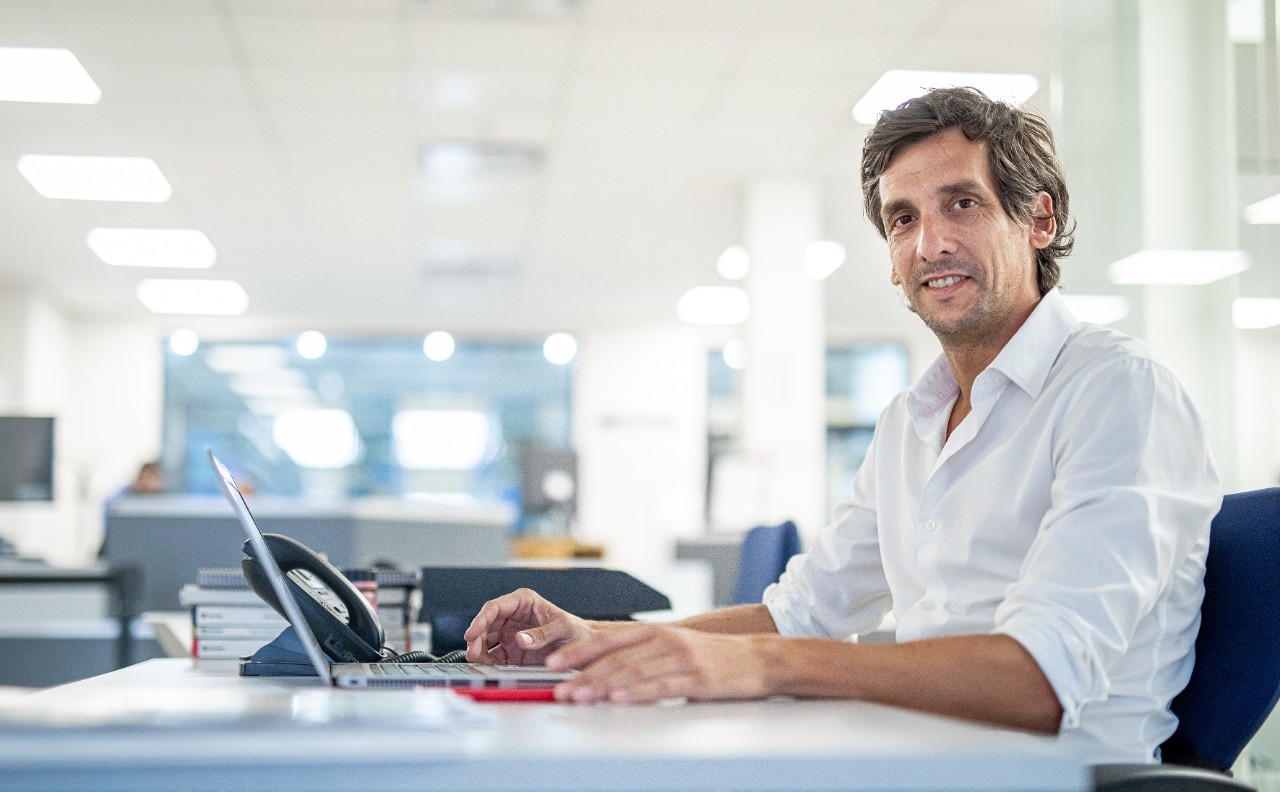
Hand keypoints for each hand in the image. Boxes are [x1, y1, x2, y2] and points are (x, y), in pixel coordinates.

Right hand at [463, 588, 593, 664]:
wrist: (584, 649)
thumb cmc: (576, 631)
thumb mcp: (563, 628)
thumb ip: (543, 633)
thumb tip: (520, 639)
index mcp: (524, 602)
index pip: (496, 607)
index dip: (481, 619)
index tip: (472, 633)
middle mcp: (513, 616)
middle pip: (486, 624)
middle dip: (476, 637)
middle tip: (473, 652)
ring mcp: (510, 634)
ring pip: (485, 640)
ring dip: (478, 649)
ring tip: (477, 660)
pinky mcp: (511, 652)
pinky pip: (493, 655)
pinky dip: (487, 661)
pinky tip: (486, 667)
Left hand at [546, 624, 769, 703]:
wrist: (757, 659)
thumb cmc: (711, 657)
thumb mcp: (673, 647)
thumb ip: (641, 655)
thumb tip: (600, 672)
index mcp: (656, 632)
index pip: (608, 640)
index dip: (578, 651)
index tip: (552, 663)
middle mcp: (665, 640)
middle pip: (616, 658)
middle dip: (583, 674)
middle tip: (559, 688)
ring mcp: (682, 659)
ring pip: (634, 672)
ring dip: (602, 686)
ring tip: (580, 696)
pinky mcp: (698, 679)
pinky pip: (662, 686)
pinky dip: (638, 694)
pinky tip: (620, 700)